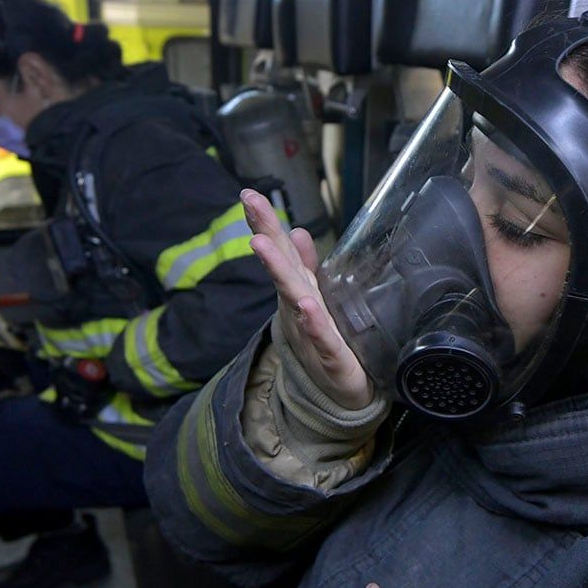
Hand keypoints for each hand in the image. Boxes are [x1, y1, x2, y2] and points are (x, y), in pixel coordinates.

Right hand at [242, 189, 372, 409]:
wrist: (339, 392)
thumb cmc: (327, 340)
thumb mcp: (316, 297)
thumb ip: (306, 266)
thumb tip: (297, 231)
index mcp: (299, 289)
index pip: (280, 251)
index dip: (265, 223)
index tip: (249, 195)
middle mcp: (298, 305)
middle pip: (280, 266)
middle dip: (265, 234)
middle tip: (250, 204)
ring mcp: (310, 329)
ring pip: (294, 296)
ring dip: (279, 271)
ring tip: (263, 246)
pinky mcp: (329, 354)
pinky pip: (320, 335)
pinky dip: (313, 320)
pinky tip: (307, 305)